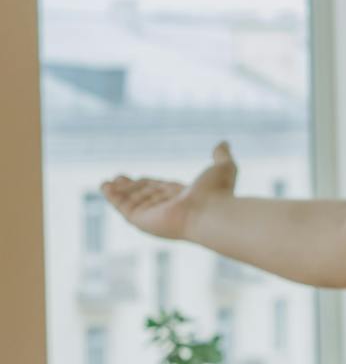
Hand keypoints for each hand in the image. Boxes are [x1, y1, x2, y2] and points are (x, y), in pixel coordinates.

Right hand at [100, 142, 238, 240]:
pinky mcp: (142, 220)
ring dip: (119, 192)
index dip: (151, 184)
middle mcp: (169, 208)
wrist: (211, 213)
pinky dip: (113, 198)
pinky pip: (124, 208)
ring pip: (133, 202)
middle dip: (132, 188)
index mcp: (185, 197)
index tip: (139, 177)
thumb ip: (221, 155)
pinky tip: (105, 187)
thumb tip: (224, 142)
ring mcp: (155, 215)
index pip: (163, 190)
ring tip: (106, 183)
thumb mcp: (223, 168)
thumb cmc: (218, 192)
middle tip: (118, 178)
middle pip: (146, 196)